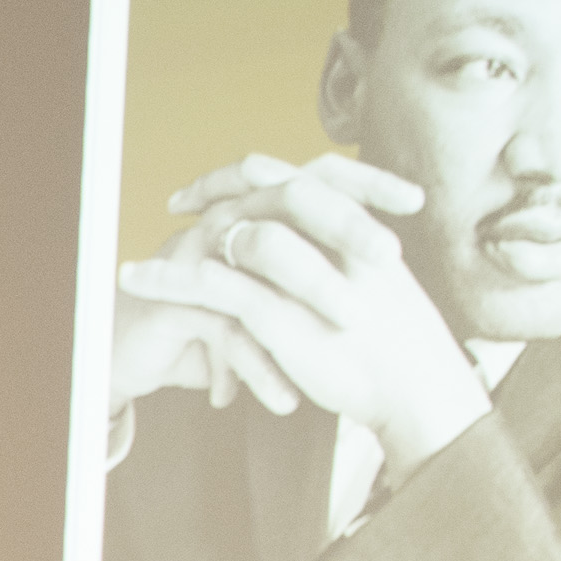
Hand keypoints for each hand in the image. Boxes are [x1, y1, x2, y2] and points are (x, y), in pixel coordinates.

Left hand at [117, 153, 489, 481]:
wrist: (417, 384)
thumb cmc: (394, 339)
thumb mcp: (373, 279)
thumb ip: (337, 251)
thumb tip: (301, 237)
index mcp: (352, 221)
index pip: (291, 175)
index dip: (242, 176)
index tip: (205, 189)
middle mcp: (332, 235)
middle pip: (263, 189)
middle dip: (215, 189)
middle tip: (176, 201)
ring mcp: (309, 273)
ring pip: (239, 234)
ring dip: (184, 240)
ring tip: (143, 258)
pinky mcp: (284, 315)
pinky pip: (220, 288)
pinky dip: (176, 280)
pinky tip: (143, 280)